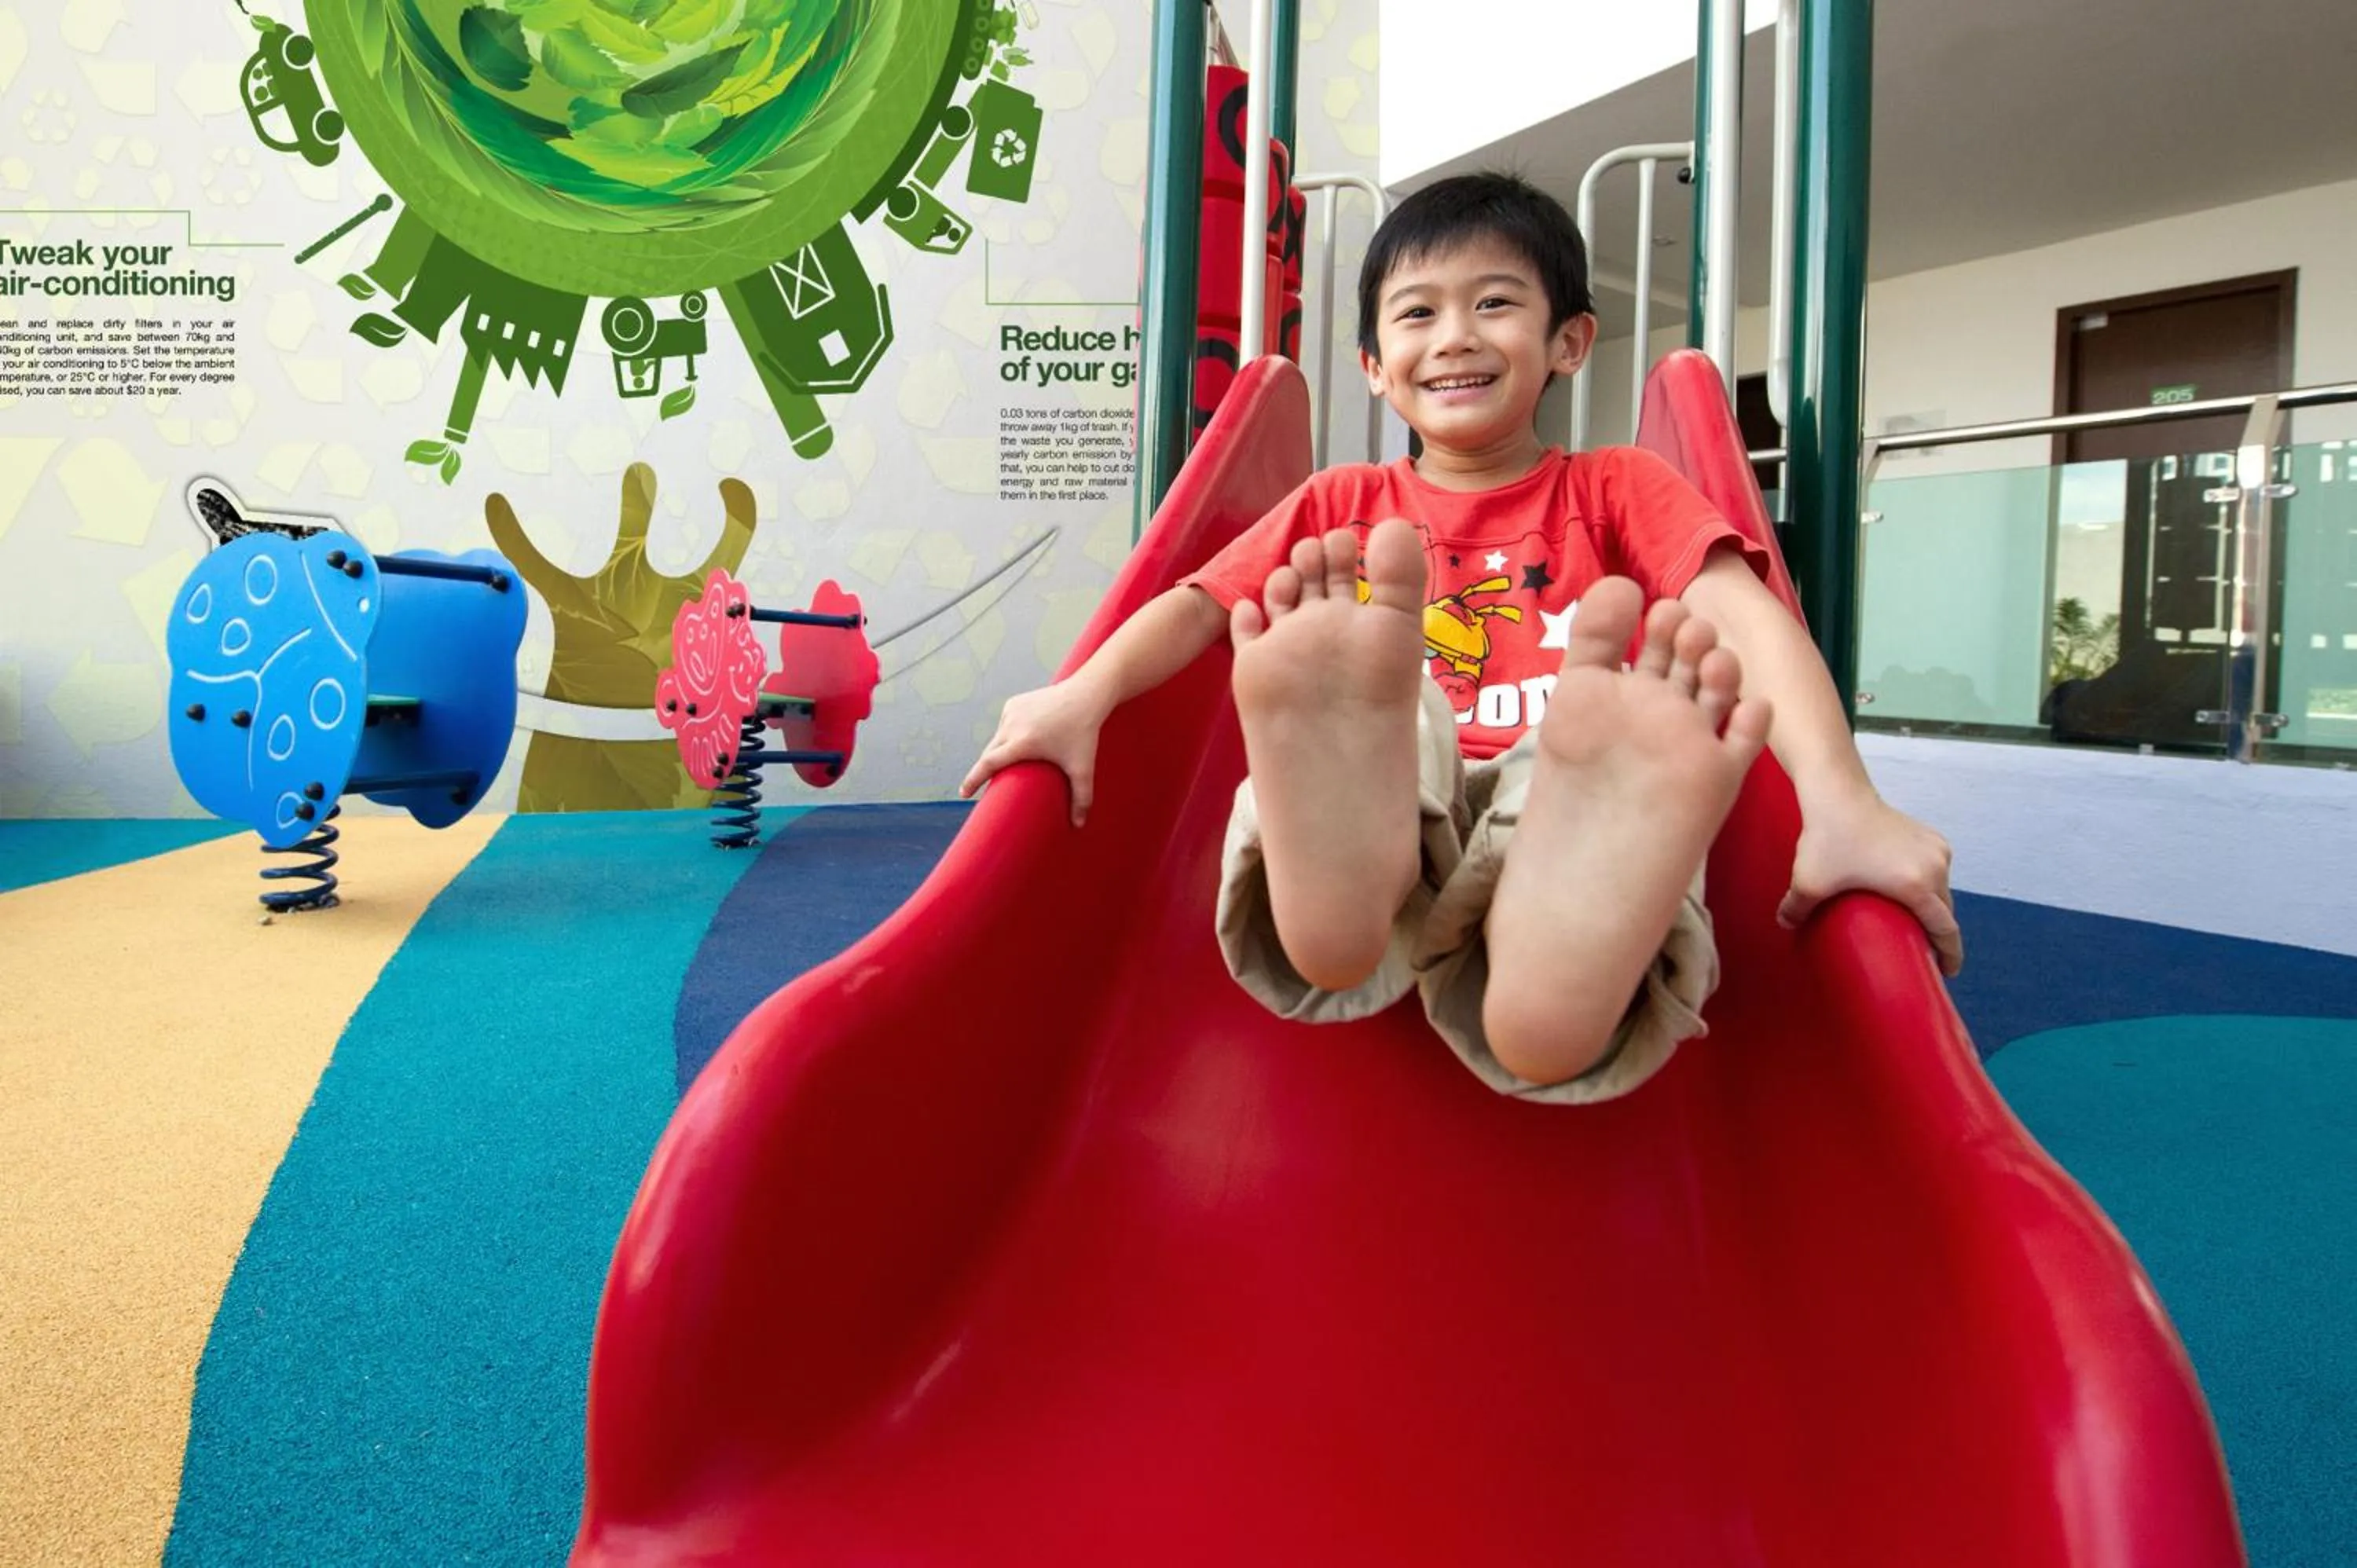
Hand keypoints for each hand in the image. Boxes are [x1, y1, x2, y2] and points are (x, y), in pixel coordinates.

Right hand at [959, 679, 1110, 826]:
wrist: (1085, 695)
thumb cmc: (1084, 733)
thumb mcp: (1083, 768)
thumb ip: (1082, 798)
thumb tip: (1079, 825)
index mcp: (1023, 742)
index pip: (988, 764)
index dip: (973, 780)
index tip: (963, 794)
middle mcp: (1011, 725)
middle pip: (991, 754)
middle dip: (988, 769)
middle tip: (991, 784)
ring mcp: (1011, 712)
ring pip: (998, 739)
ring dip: (1001, 751)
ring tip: (1016, 761)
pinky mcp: (1014, 703)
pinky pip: (1006, 725)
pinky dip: (1008, 734)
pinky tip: (1020, 738)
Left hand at [1782, 792, 1962, 975]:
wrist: (1838, 793)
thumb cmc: (1827, 838)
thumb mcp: (1808, 882)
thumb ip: (1796, 911)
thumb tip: (1786, 924)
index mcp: (1917, 886)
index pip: (1945, 930)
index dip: (1949, 954)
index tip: (1945, 973)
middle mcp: (1936, 868)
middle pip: (1946, 911)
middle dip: (1938, 933)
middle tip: (1923, 953)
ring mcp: (1937, 849)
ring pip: (1942, 889)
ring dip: (1933, 907)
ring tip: (1916, 923)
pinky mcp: (1930, 835)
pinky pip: (1936, 868)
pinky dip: (1929, 883)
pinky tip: (1913, 891)